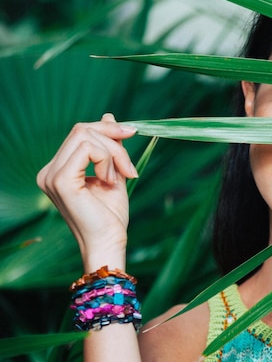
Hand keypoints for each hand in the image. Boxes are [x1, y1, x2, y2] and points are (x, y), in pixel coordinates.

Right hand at [37, 113, 137, 269]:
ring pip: (85, 135)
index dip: (108, 131)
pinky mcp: (61, 180)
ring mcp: (51, 175)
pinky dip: (106, 159)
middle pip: (82, 129)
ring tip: (120, 178)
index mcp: (58, 170)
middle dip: (114, 141)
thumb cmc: (110, 218)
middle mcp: (49, 171)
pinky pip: (87, 148)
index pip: (80, 133)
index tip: (132, 135)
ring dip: (113, 153)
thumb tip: (109, 117)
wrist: (109, 245)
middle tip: (130, 167)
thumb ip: (110, 149)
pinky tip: (110, 181)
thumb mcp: (114, 175)